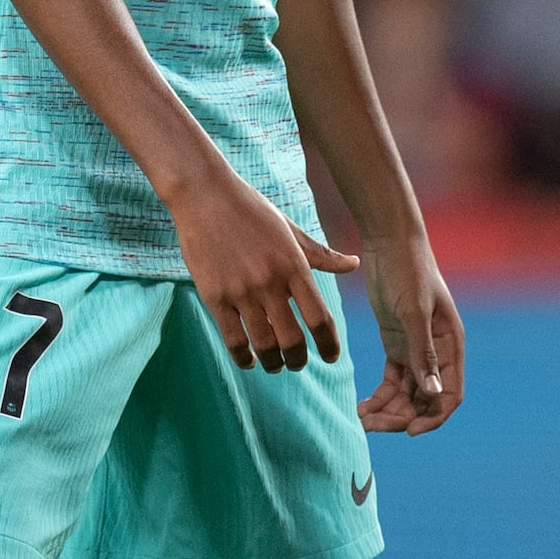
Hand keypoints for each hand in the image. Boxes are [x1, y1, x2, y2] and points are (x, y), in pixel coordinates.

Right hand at [171, 167, 359, 373]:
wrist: (205, 194)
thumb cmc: (251, 210)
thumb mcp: (290, 230)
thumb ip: (321, 255)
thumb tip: (354, 264)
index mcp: (294, 265)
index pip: (320, 317)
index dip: (329, 344)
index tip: (331, 357)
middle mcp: (270, 281)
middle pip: (293, 340)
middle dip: (298, 360)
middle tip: (298, 363)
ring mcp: (241, 291)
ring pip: (264, 345)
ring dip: (273, 363)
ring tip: (275, 365)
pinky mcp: (215, 296)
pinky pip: (233, 339)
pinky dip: (243, 357)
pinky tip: (249, 360)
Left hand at [357, 231, 464, 435]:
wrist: (389, 242)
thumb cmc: (408, 270)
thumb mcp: (414, 312)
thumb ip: (422, 353)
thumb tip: (433, 393)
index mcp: (451, 345)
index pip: (450, 394)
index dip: (434, 417)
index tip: (409, 431)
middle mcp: (437, 351)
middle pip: (425, 400)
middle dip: (403, 417)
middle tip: (373, 426)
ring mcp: (415, 349)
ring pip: (407, 394)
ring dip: (388, 411)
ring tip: (362, 419)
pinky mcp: (396, 343)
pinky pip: (391, 382)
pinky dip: (379, 397)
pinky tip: (362, 407)